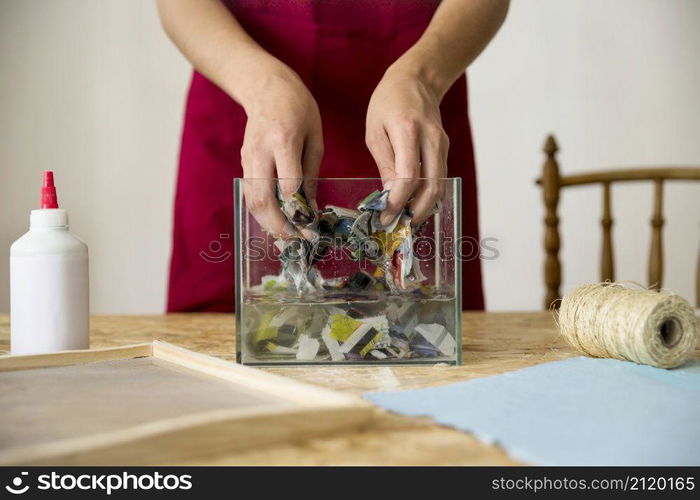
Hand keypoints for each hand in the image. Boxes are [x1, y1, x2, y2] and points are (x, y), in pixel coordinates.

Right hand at [240, 63, 322, 237]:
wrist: (265, 86)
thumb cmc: (298, 108)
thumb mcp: (315, 137)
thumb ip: (312, 173)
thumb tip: (311, 207)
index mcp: (283, 141)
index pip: (288, 186)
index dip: (299, 212)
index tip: (312, 228)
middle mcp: (261, 151)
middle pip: (263, 199)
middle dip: (278, 225)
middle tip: (296, 241)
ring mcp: (248, 157)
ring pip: (251, 199)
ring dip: (267, 223)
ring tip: (286, 236)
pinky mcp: (243, 161)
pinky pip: (250, 192)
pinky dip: (261, 211)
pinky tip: (276, 221)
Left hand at [365, 65, 447, 225]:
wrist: (417, 80)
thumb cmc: (388, 103)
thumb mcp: (375, 132)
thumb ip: (385, 164)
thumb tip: (391, 196)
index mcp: (408, 131)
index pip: (409, 176)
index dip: (399, 201)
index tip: (386, 216)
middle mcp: (430, 138)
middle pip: (431, 185)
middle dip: (415, 212)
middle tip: (398, 226)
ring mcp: (441, 144)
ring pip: (439, 185)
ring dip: (424, 207)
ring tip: (405, 220)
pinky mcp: (444, 148)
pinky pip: (438, 177)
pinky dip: (428, 195)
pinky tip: (413, 205)